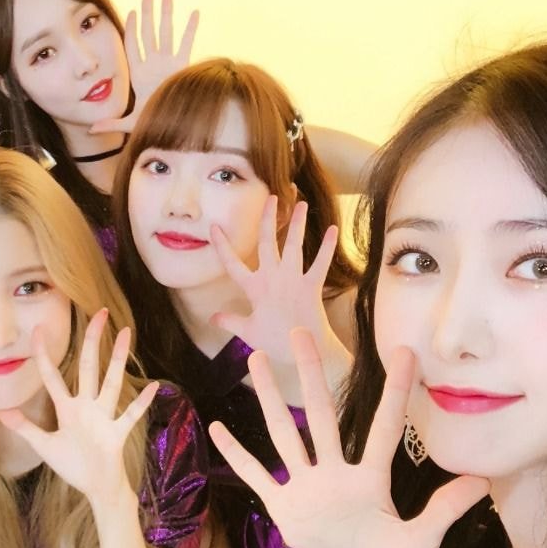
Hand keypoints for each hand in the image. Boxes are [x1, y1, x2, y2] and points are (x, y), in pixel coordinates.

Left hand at [0, 309, 158, 506]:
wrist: (97, 487)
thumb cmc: (74, 465)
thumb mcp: (44, 446)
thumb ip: (25, 427)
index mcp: (67, 409)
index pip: (52, 376)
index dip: (42, 354)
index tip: (37, 329)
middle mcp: (87, 407)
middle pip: (88, 367)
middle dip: (92, 341)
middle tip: (98, 312)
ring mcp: (104, 417)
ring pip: (111, 383)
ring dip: (118, 360)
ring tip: (125, 333)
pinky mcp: (117, 433)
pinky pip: (130, 414)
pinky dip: (141, 402)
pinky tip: (153, 385)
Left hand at [88, 0, 198, 135]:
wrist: (173, 127)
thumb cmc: (152, 124)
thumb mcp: (130, 123)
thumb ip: (111, 123)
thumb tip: (91, 130)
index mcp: (140, 74)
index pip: (133, 46)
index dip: (133, 29)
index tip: (132, 12)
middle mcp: (154, 64)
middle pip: (150, 33)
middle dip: (149, 13)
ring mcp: (169, 63)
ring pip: (167, 33)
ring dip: (167, 14)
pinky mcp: (183, 66)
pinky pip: (188, 44)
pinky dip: (191, 29)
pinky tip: (195, 12)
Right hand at [208, 331, 489, 547]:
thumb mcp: (420, 541)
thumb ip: (445, 511)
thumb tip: (482, 482)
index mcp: (370, 478)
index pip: (383, 427)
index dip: (395, 391)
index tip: (403, 352)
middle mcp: (334, 471)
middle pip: (321, 414)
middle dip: (310, 374)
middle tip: (300, 332)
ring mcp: (305, 485)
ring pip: (285, 433)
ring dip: (270, 398)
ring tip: (257, 358)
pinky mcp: (282, 504)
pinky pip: (257, 475)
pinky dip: (237, 455)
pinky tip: (216, 428)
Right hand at [210, 196, 346, 371]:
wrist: (303, 350)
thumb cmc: (275, 341)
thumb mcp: (247, 332)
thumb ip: (229, 321)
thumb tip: (213, 317)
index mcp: (254, 289)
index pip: (232, 264)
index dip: (222, 246)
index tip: (214, 227)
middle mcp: (272, 278)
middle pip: (267, 243)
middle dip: (268, 218)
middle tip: (271, 197)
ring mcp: (293, 280)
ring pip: (293, 246)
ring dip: (297, 223)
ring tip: (301, 203)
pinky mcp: (312, 285)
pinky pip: (321, 262)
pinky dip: (328, 246)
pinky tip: (334, 229)